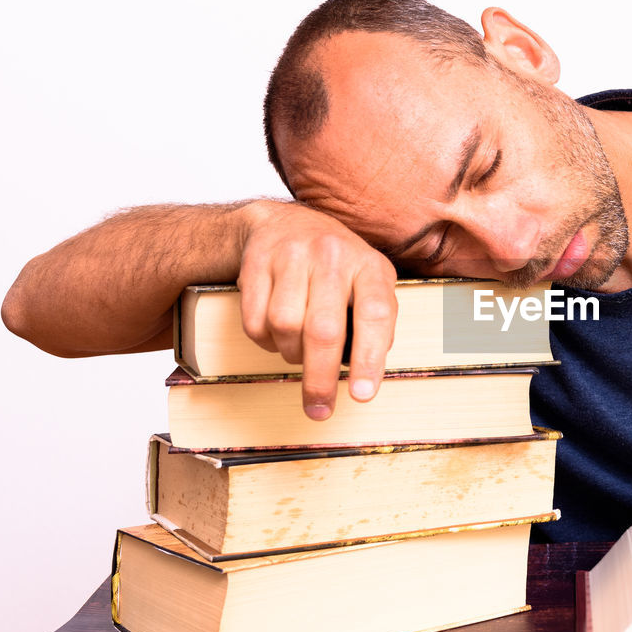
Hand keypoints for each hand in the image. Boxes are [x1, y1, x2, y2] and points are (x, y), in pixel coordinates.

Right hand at [235, 200, 397, 419]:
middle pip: (323, 330)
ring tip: (299, 352)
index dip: (369, 359)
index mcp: (369, 265)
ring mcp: (291, 256)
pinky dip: (266, 342)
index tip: (362, 395)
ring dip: (291, 354)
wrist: (283, 222)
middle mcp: (332, 256)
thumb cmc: (337, 268)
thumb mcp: (369, 283)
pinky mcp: (256, 263)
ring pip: (285, 327)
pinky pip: (255, 322)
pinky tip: (278, 333)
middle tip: (320, 410)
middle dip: (320, 378)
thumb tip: (366, 374)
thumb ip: (376, 323)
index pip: (375, 315)